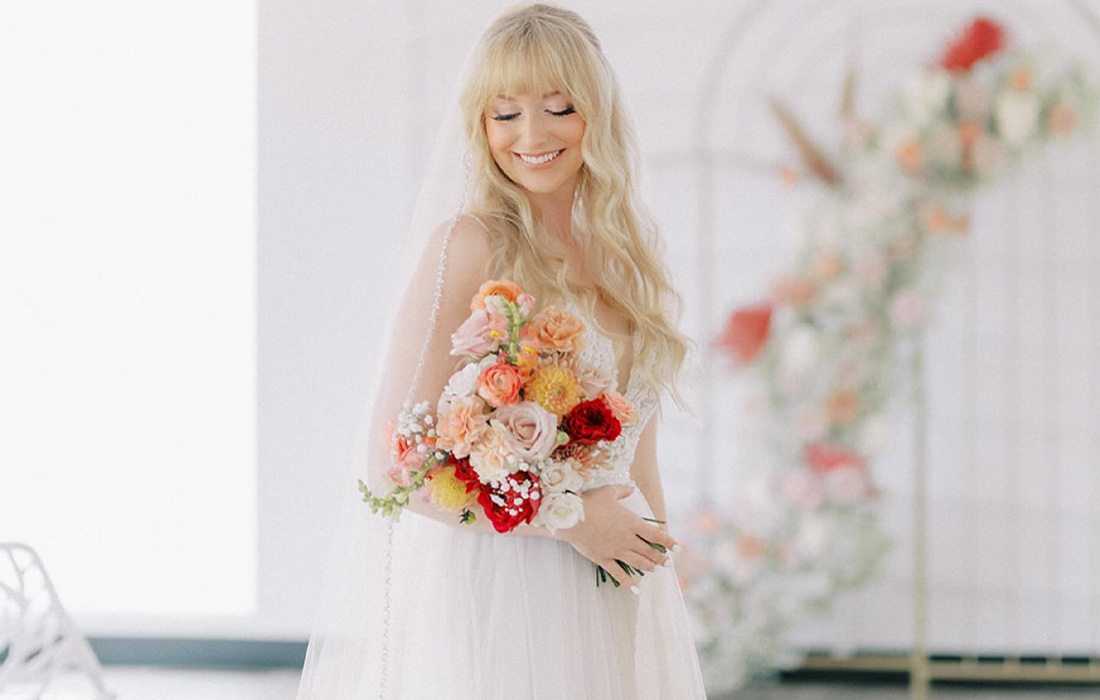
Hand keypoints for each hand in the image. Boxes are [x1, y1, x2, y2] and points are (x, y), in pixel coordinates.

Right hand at [555, 483, 679, 589]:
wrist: (571, 517)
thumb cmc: (590, 502)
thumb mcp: (608, 492)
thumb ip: (623, 490)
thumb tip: (632, 486)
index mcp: (632, 523)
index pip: (656, 535)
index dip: (669, 542)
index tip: (679, 548)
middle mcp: (628, 539)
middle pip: (649, 551)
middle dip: (661, 558)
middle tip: (668, 563)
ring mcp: (616, 551)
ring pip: (638, 563)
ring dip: (648, 567)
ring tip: (654, 570)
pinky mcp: (604, 559)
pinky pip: (619, 574)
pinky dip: (628, 582)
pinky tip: (636, 590)